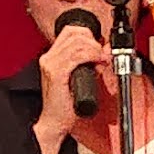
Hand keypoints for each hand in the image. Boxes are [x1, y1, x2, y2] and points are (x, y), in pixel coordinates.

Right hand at [32, 31, 116, 153]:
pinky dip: (91, 56)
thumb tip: (104, 50)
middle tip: (102, 54)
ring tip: (101, 60)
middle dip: (93, 40)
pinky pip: (77, 56)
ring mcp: (51, 64)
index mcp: (52, 57)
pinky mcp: (56, 73)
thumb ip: (89, 62)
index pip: (70, 31)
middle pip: (74, 33)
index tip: (99, 45)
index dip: (88, 34)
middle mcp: (49, 58)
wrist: (54, 122)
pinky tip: (98, 62)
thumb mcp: (78, 77)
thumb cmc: (64, 105)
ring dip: (95, 48)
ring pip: (77, 42)